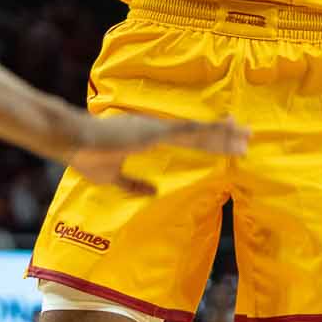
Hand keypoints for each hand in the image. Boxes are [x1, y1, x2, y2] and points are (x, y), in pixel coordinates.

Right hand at [57, 109, 248, 195]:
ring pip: (199, 131)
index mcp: (150, 137)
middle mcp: (158, 130)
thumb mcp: (113, 177)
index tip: (231, 140)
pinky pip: (186, 131)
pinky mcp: (153, 132)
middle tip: (249, 136)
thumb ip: (134, 184)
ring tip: (245, 135)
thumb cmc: (87, 155)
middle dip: (226, 136)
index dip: (211, 139)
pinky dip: (207, 130)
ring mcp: (157, 129)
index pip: (188, 139)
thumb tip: (153, 192)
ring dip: (224, 134)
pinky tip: (223, 129)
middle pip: (199, 134)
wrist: (71, 141)